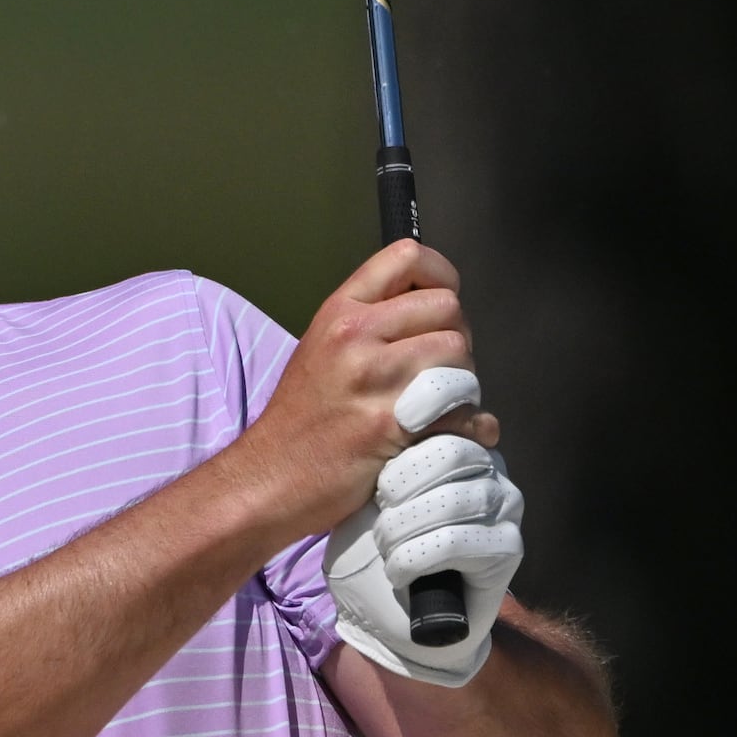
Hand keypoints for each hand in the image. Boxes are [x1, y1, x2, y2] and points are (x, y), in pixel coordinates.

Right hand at [226, 242, 500, 542]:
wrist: (269, 479)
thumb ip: (374, 324)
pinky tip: (443, 436)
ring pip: (462, 357)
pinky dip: (468, 428)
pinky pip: (464, 411)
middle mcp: (354, 336)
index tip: (439, 308)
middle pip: (449, 309)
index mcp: (339, 312)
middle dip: (454, 341)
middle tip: (434, 373)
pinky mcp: (391, 423)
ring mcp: (373, 379)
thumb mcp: (323, 350)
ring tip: (434, 405)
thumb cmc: (301, 421)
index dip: (441, 276)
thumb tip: (440, 315)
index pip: (409, 257)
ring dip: (462, 384)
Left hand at [330, 380, 525, 686]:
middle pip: (452, 451)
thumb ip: (381, 447)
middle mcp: (488, 466)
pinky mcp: (507, 548)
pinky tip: (398, 570)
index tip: (392, 426)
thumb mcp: (358, 488)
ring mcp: (504, 505)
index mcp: (454, 440)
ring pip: (454, 498)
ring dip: (401, 527)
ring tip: (383, 544)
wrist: (378, 610)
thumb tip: (390, 406)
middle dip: (399, 484)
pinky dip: (415, 558)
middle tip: (377, 510)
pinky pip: (458, 541)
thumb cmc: (364, 544)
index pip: (450, 411)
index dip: (422, 412)